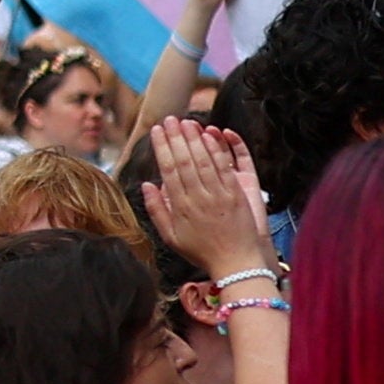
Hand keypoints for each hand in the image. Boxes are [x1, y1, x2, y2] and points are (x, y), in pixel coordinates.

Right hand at [142, 121, 274, 282]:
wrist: (236, 264)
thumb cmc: (202, 252)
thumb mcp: (171, 237)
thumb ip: (157, 210)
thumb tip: (146, 185)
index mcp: (180, 206)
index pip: (169, 169)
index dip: (162, 147)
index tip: (157, 131)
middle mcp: (198, 198)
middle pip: (185, 160)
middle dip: (176, 137)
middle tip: (170, 119)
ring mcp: (219, 195)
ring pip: (204, 160)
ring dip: (195, 138)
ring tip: (187, 122)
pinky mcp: (236, 195)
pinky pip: (225, 168)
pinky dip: (217, 150)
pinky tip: (210, 136)